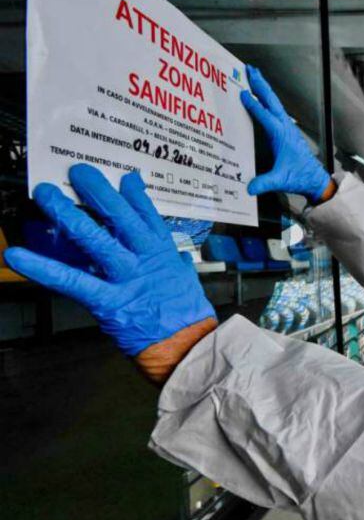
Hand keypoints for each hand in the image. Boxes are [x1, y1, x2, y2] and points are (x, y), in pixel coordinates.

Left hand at [3, 164, 216, 380]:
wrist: (189, 348)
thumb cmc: (187, 318)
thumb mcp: (187, 282)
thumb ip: (176, 263)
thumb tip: (176, 255)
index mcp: (163, 253)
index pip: (148, 215)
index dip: (134, 194)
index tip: (124, 178)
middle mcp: (144, 259)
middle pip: (120, 217)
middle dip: (97, 191)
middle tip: (78, 171)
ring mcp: (126, 278)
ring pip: (94, 239)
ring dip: (67, 214)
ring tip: (46, 194)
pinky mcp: (108, 301)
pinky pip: (71, 281)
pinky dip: (42, 268)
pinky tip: (19, 255)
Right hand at [241, 65, 332, 202]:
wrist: (314, 178)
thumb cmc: (299, 176)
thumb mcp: (280, 180)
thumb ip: (264, 183)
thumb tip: (249, 188)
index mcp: (281, 134)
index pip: (264, 116)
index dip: (253, 104)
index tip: (242, 93)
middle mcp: (285, 127)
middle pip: (271, 101)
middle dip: (260, 84)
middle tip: (249, 69)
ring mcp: (287, 127)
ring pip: (274, 102)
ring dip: (264, 88)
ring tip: (254, 75)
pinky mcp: (287, 130)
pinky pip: (275, 109)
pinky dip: (267, 99)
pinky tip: (262, 97)